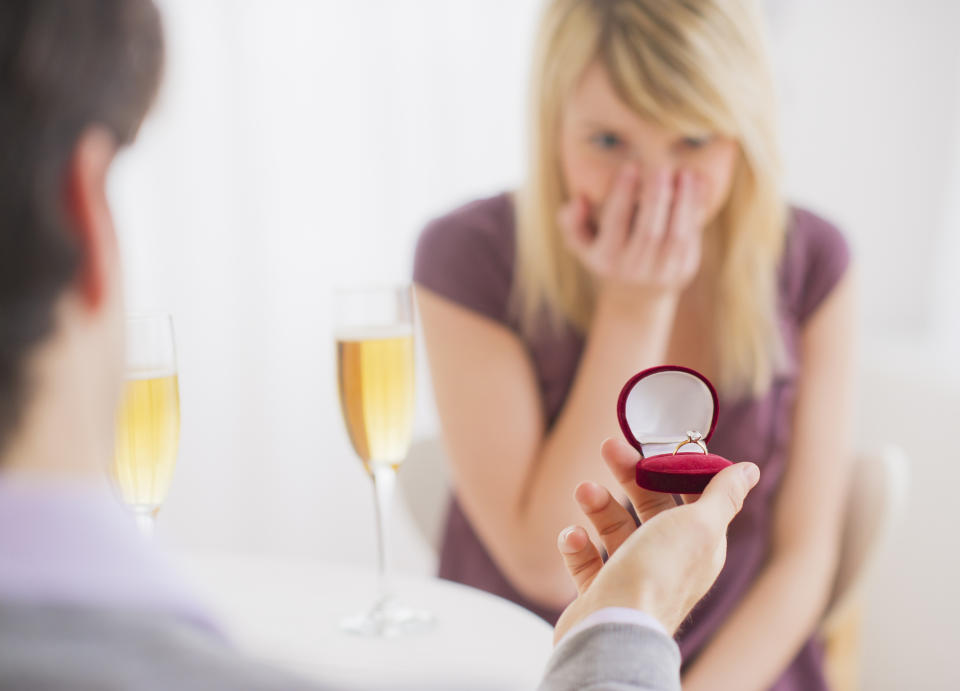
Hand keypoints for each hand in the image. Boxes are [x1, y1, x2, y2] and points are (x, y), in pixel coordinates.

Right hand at [553, 438, 759, 642]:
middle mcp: (668, 562)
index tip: (654, 446)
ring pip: (615, 530)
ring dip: (598, 506)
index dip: (673, 469)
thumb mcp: (700, 525)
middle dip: (629, 475)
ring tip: (583, 491)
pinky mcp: (601, 592)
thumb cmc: (659, 574)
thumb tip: (749, 470)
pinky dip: (577, 545)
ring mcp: (632, 578)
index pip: (691, 498)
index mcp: (699, 546)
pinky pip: (587, 561)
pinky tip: (572, 537)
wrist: (613, 629)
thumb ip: (723, 495)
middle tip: (609, 447)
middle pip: (649, 508)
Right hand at [559, 165, 704, 301]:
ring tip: (686, 174)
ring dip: (683, 202)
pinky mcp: (684, 269)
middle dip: (656, 197)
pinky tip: (698, 185)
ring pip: (676, 235)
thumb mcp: (582, 244)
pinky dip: (696, 210)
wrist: (636, 297)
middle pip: (649, 231)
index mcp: (606, 258)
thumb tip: (579, 199)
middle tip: (662, 168)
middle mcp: (633, 268)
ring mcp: (661, 272)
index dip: (623, 194)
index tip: (631, 166)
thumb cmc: (607, 256)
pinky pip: (693, 238)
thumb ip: (572, 221)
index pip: (615, 222)